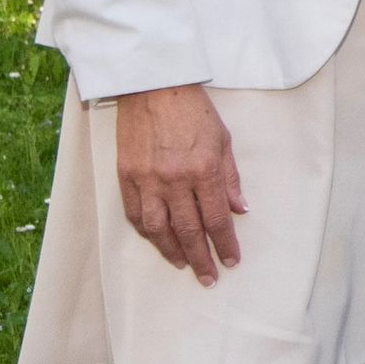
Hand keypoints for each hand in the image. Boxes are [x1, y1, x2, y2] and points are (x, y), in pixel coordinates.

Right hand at [115, 83, 244, 284]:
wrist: (152, 85)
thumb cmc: (193, 110)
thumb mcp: (222, 139)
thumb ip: (230, 178)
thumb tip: (239, 210)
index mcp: (204, 169)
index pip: (216, 218)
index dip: (225, 244)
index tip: (231, 261)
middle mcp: (175, 179)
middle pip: (189, 230)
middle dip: (201, 258)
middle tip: (209, 278)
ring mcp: (147, 179)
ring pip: (158, 229)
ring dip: (172, 251)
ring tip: (183, 264)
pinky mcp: (126, 175)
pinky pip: (135, 213)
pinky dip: (147, 232)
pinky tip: (157, 241)